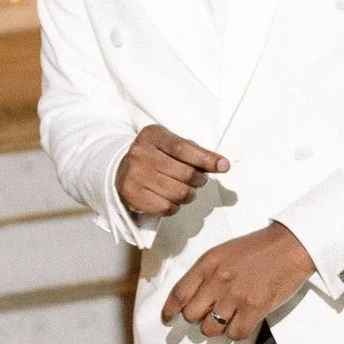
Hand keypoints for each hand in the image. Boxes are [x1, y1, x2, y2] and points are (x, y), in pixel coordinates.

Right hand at [115, 125, 230, 222]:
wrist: (121, 169)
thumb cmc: (154, 156)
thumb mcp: (171, 144)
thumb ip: (195, 152)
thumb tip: (222, 164)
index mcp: (153, 136)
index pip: (183, 149)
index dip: (206, 159)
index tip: (223, 166)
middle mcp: (141, 154)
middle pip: (185, 174)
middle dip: (199, 180)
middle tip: (198, 180)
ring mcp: (135, 176)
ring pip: (179, 193)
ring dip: (189, 195)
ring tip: (186, 190)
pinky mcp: (133, 196)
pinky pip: (166, 208)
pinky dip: (175, 206)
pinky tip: (171, 199)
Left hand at [161, 222, 314, 343]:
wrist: (289, 246)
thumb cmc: (259, 249)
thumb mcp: (224, 253)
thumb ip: (207, 272)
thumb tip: (194, 297)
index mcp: (208, 263)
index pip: (179, 293)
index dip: (170, 310)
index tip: (167, 319)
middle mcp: (218, 279)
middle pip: (191, 315)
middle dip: (198, 319)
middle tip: (209, 315)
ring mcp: (235, 295)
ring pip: (211, 328)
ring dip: (217, 328)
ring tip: (229, 317)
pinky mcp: (254, 308)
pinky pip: (234, 334)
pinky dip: (237, 332)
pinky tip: (243, 321)